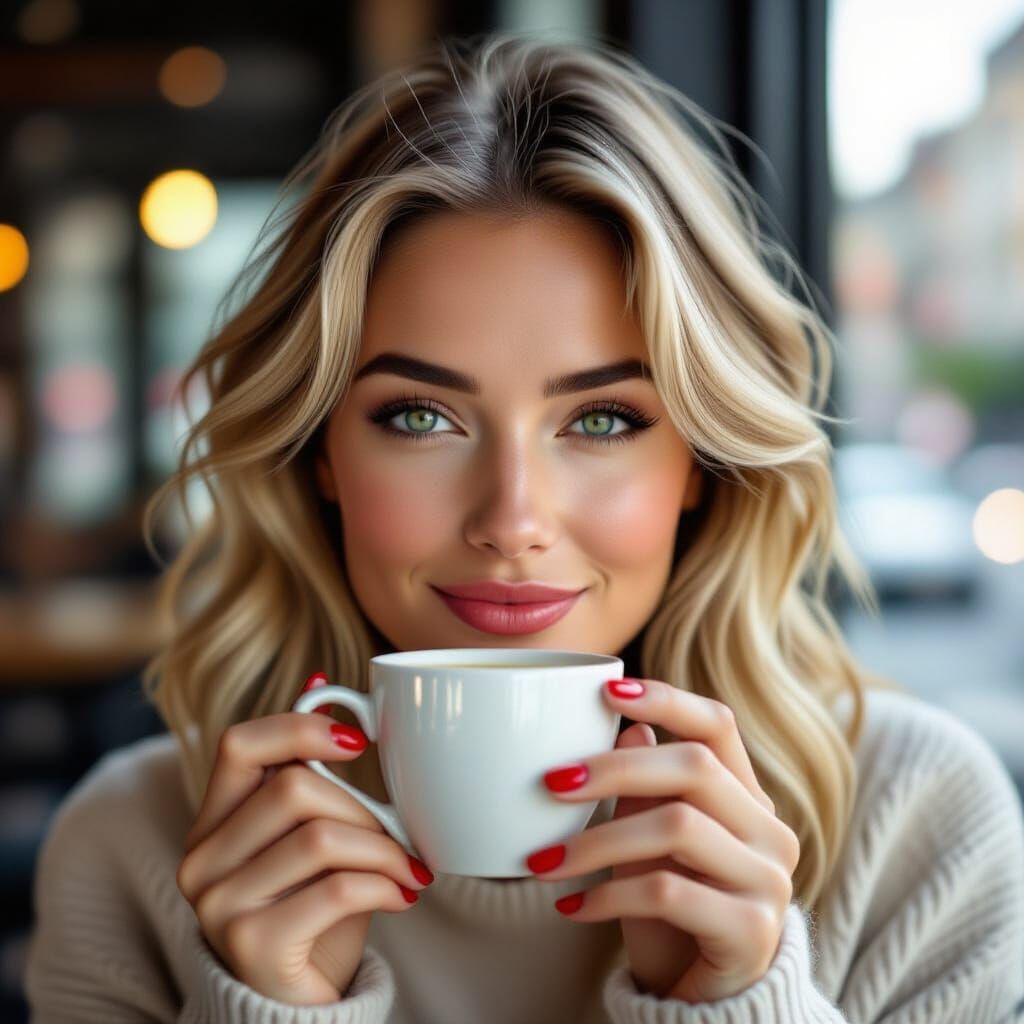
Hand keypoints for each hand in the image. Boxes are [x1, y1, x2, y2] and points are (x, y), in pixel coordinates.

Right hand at [176, 684, 434, 1005]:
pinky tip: (402, 894)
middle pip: (293, 789)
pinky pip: (335, 890)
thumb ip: (308, 772)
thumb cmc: (311, 907)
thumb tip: (322, 685)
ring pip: (319, 838)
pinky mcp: (251, 944)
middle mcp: (202, 859)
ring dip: (384, 849)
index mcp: (214, 821)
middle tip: (402, 834)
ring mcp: (219, 904)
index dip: (300, 728)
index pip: (239, 744)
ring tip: (409, 867)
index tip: (359, 742)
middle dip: (365, 808)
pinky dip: (383, 885)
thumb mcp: (307, 834)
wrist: (297, 1004)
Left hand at [525, 677, 799, 1003]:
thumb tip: (627, 724)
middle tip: (551, 781)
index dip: (666, 700)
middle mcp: (769, 829)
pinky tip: (572, 905)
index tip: (606, 690)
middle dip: (615, 768)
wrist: (704, 1000)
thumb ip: (645, 790)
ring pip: (677, 826)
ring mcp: (767, 879)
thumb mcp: (650, 844)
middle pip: (694, 767)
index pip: (718, 725)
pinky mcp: (752, 929)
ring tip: (544, 860)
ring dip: (597, 839)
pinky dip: (608, 894)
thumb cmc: (672, 910)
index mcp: (747, 796)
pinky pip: (669, 892)